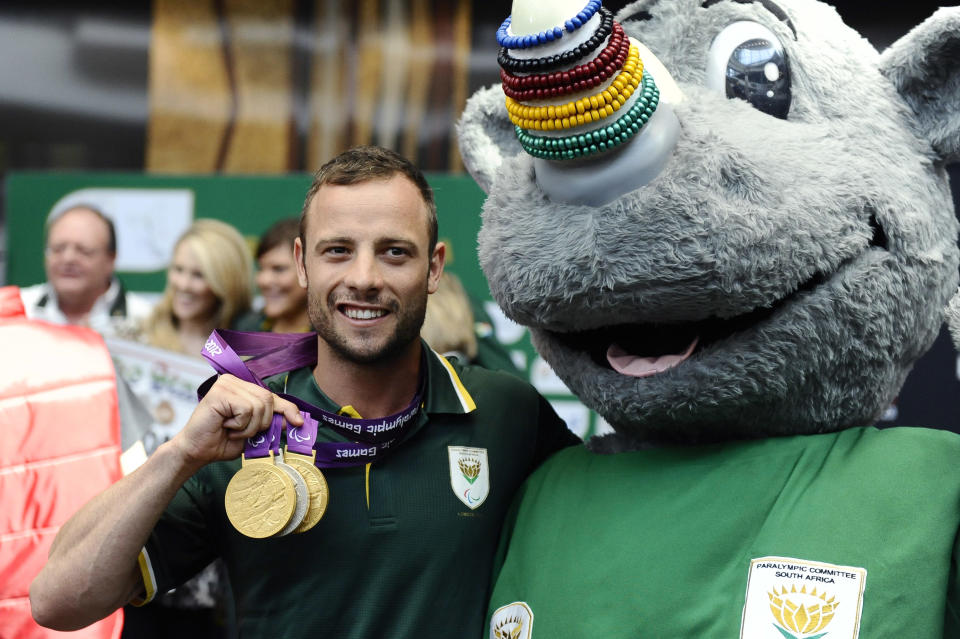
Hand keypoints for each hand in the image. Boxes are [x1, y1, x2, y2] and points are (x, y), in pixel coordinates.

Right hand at [171, 375, 303, 469]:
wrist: (196, 452)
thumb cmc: (222, 441)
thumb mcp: (253, 431)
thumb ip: (271, 422)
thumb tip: (295, 420)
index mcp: (243, 388)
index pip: (272, 396)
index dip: (288, 409)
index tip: (299, 422)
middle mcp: (235, 381)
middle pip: (268, 400)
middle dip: (261, 423)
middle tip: (241, 432)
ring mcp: (226, 384)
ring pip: (259, 406)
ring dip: (248, 427)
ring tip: (231, 429)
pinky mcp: (220, 392)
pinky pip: (246, 409)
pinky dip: (239, 424)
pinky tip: (224, 425)